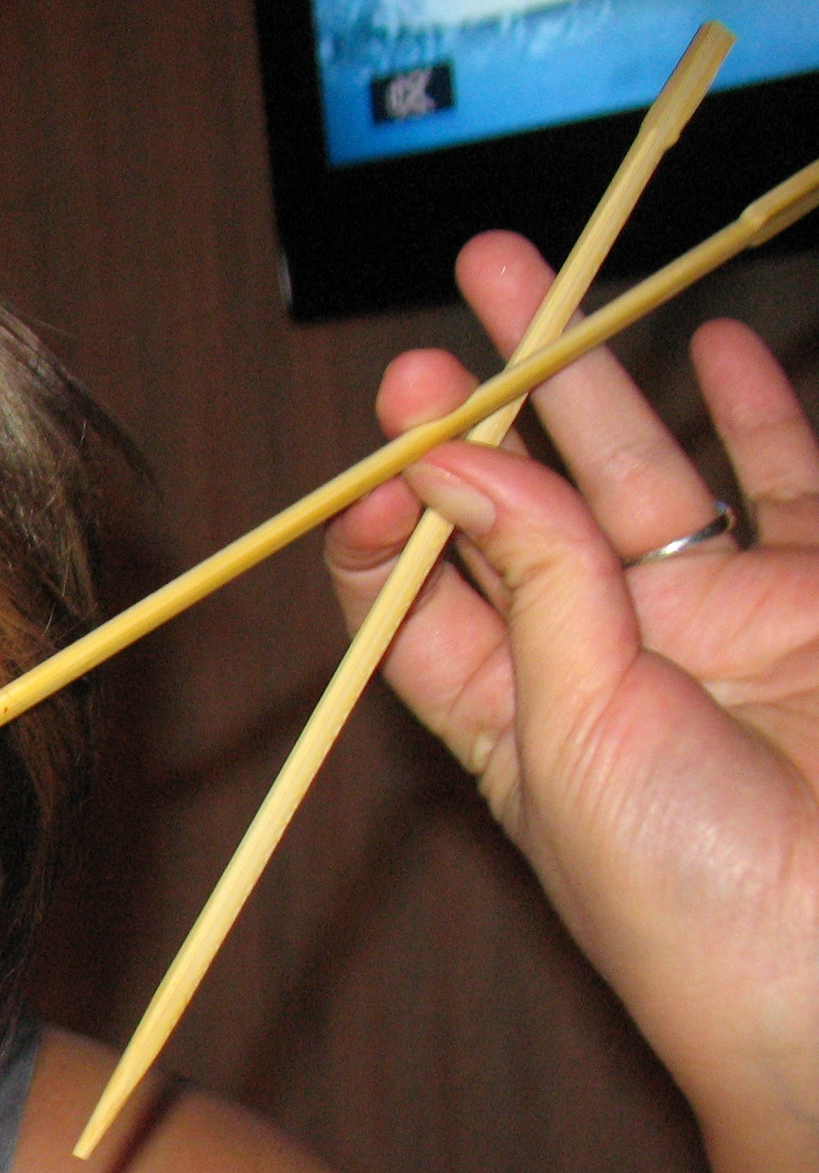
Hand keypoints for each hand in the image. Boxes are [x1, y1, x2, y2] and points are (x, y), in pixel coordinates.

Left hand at [326, 233, 818, 1135]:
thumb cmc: (689, 897)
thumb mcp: (575, 736)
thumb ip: (532, 588)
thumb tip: (454, 459)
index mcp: (504, 711)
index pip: (415, 588)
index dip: (394, 510)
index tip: (398, 447)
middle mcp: (600, 657)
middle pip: (521, 502)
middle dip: (484, 403)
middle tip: (456, 309)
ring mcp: (715, 624)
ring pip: (641, 471)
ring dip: (591, 377)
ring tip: (538, 275)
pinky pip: (788, 490)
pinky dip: (757, 415)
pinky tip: (713, 344)